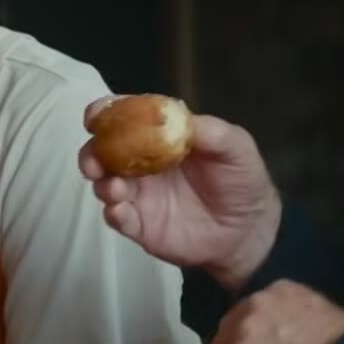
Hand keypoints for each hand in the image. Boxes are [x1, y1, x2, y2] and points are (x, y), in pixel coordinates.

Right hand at [79, 97, 283, 290]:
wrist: (250, 229)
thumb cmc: (241, 179)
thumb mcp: (235, 147)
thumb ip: (209, 131)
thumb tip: (176, 116)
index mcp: (161, 137)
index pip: (127, 119)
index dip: (107, 114)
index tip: (94, 116)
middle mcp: (142, 163)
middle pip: (105, 153)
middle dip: (93, 153)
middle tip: (94, 161)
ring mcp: (140, 196)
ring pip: (106, 185)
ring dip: (103, 183)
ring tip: (115, 188)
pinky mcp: (141, 226)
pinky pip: (119, 218)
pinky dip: (114, 213)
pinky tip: (120, 211)